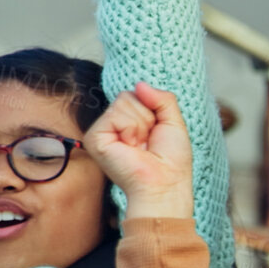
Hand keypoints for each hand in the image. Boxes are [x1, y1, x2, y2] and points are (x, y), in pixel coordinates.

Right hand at [85, 82, 193, 218]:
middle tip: (148, 142)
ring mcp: (102, 131)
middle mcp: (113, 125)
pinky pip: (116, 114)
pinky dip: (131, 129)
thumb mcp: (174, 122)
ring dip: (141, 125)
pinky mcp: (95, 138)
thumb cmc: (171, 160)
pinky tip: (131, 147)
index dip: (154, 111)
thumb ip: (162, 98)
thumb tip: (140, 84)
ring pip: (123, 102)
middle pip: (128, 95)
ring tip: (141, 146)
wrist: (165, 183)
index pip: (137, 94)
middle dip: (148, 117)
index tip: (157, 133)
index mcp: (129, 122)